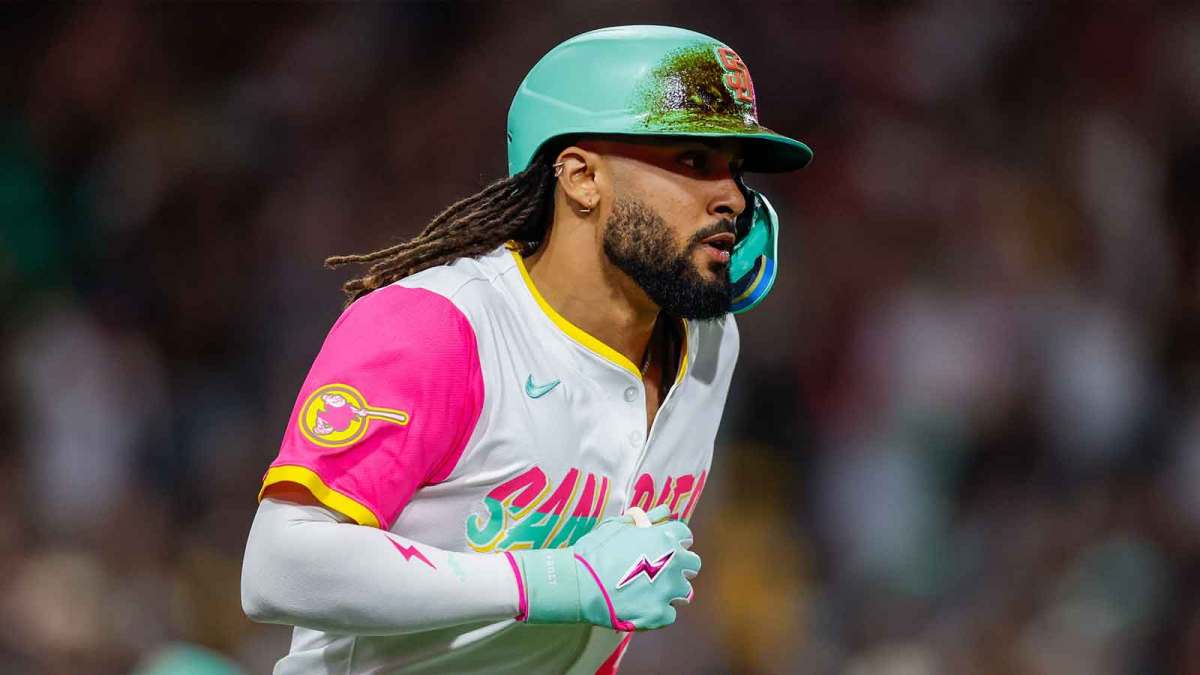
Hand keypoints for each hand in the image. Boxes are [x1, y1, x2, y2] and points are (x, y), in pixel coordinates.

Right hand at [508, 505, 699, 630]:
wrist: (579, 583)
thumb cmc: (596, 550)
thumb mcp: (618, 526)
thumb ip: (645, 518)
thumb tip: (663, 511)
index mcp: (666, 538)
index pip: (685, 536)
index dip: (675, 541)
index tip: (664, 547)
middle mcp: (674, 563)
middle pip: (692, 564)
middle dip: (680, 567)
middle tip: (661, 571)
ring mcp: (668, 590)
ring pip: (685, 592)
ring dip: (672, 591)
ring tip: (651, 592)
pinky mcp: (659, 614)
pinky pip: (670, 614)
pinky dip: (658, 612)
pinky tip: (642, 607)